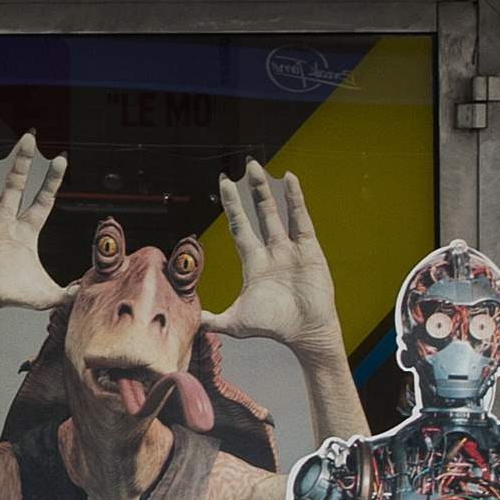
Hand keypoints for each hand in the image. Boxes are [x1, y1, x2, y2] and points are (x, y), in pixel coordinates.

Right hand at [0, 136, 67, 320]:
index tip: (62, 161)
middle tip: (33, 140)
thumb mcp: (45, 294)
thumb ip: (66, 293)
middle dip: (29, 163)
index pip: (42, 201)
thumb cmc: (7, 296)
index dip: (51, 182)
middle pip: (21, 186)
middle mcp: (9, 221)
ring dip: (13, 163)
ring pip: (3, 184)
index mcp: (26, 233)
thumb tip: (85, 294)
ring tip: (23, 141)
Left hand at [210, 163, 344, 353]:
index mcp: (253, 262)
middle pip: (258, 213)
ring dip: (268, 191)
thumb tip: (190, 322)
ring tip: (259, 167)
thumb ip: (213, 319)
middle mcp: (271, 250)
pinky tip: (290, 180)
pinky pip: (301, 220)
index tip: (223, 183)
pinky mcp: (309, 250)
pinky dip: (296, 200)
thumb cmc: (274, 327)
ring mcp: (290, 249)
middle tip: (246, 165)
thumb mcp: (237, 323)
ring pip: (277, 213)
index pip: (239, 226)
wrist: (306, 333)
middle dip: (251, 190)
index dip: (232, 206)